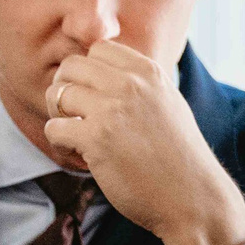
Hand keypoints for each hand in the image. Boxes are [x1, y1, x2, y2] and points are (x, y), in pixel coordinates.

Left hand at [44, 42, 244, 244]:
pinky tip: (80, 156)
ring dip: (59, 116)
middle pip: (71, 66)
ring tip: (77, 136)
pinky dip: (60, 144)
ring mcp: (113, 109)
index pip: (99, 49)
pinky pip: (53, 128)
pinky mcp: (96, 138)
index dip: (88, 72)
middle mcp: (131, 84)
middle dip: (65, 89)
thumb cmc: (179, 155)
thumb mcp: (168, 103)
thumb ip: (140, 84)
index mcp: (150, 72)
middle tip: (76, 115)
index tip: (95, 96)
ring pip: (57, 94)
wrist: (192, 195)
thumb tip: (102, 72)